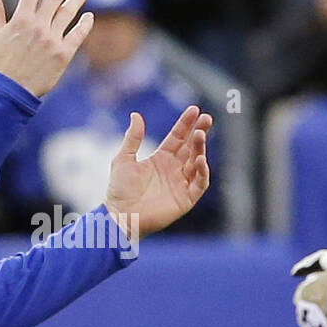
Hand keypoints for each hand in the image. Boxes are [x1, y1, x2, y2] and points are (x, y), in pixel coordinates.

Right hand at [0, 0, 92, 97]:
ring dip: (77, 0)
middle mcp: (38, 26)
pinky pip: (78, 35)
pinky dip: (84, 24)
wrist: (12, 90)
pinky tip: (88, 17)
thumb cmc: (2, 62)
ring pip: (68, 13)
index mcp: (21, 19)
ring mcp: (52, 40)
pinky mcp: (63, 54)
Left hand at [103, 106, 211, 241]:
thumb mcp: (123, 159)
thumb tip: (136, 115)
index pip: (178, 137)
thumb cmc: (119, 190)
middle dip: (199, 132)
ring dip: (201, 148)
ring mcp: (181, 183)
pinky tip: (200, 160)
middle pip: (191, 147)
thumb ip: (132, 138)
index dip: (186, 124)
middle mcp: (174, 169)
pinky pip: (199, 183)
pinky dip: (202, 172)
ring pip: (197, 162)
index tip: (194, 109)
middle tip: (206, 119)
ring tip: (200, 135)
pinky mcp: (186, 199)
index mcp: (161, 159)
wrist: (120, 216)